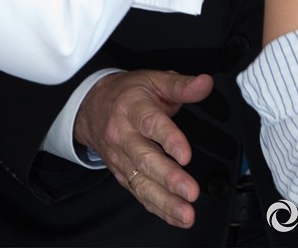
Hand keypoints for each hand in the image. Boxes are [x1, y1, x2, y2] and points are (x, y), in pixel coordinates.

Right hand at [73, 69, 213, 227]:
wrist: (92, 107)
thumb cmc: (128, 93)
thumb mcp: (154, 80)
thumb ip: (181, 85)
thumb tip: (205, 83)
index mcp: (133, 108)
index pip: (151, 124)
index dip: (169, 139)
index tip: (186, 155)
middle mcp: (124, 135)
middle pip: (145, 159)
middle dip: (169, 178)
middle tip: (190, 191)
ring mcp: (121, 158)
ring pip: (142, 182)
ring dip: (165, 201)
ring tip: (186, 213)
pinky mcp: (122, 175)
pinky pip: (140, 194)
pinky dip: (159, 208)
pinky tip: (176, 216)